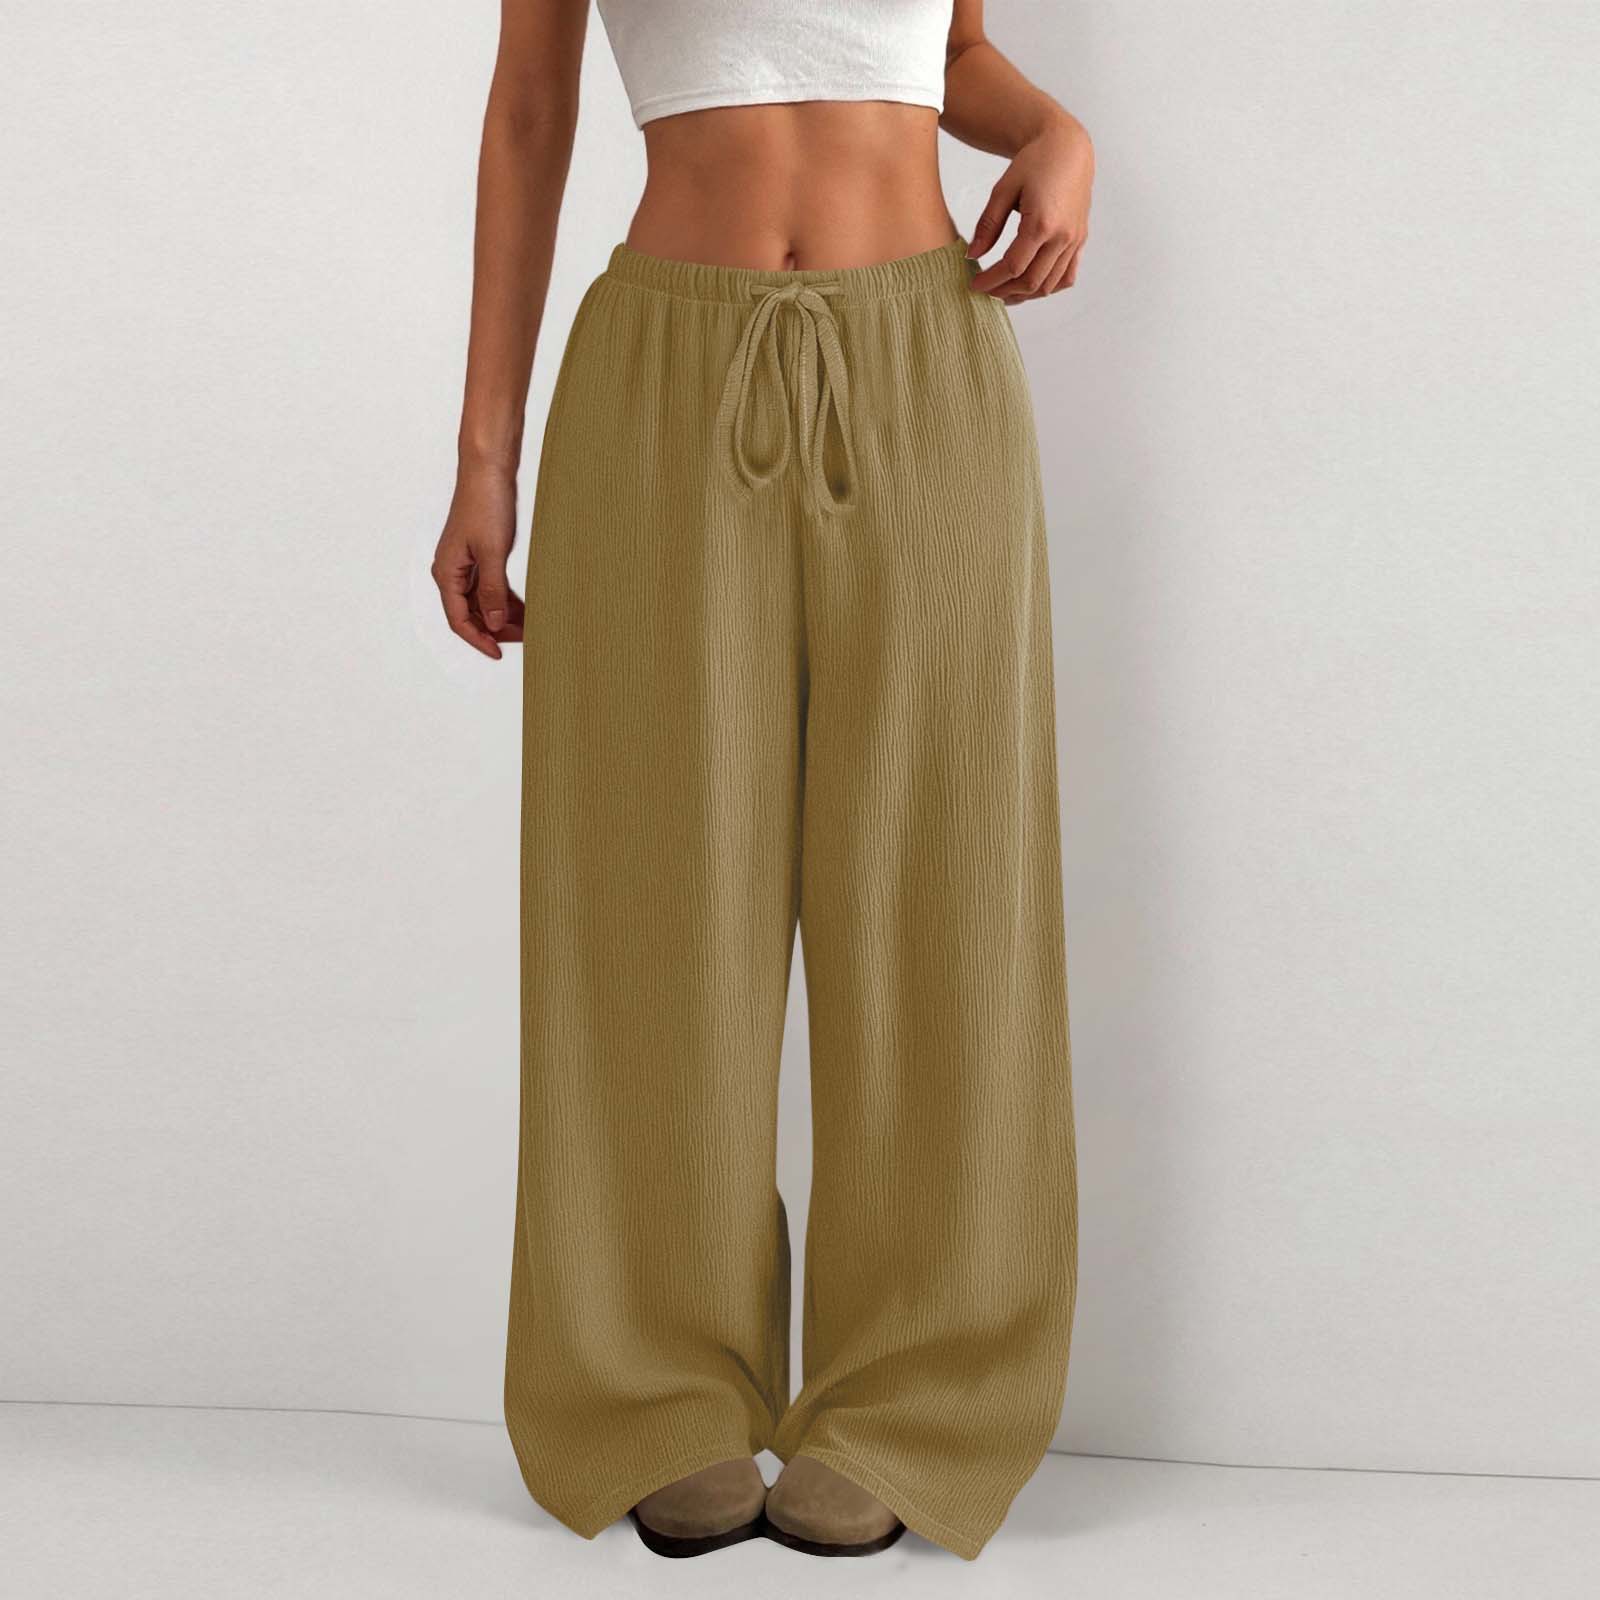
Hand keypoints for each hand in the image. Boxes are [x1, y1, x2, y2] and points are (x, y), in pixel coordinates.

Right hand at [432, 463, 522, 658]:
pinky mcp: (478, 554)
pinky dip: (505, 597)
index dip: (480, 639)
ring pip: (482, 600)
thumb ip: (493, 591)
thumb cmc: (485, 504)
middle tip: (523, 638)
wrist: (488, 469)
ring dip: (503, 614)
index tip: (499, 653)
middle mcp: (451, 571)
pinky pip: (489, 585)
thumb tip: (494, 624)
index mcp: (446, 573)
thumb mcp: (492, 553)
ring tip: (529, 624)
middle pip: (471, 613)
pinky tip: (524, 606)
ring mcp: (465, 563)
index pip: (460, 620)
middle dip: (496, 629)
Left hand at [968, 118, 1094, 302]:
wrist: (1067, 147)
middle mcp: (1062, 236)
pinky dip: (1048, 287)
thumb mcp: (1003, 189)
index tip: (974, 285)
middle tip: (986, 291)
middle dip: (1004, 292)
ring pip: (1049, 285)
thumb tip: (972, 256)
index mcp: (1042, 223)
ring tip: (1004, 292)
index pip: (1013, 267)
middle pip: (1031, 282)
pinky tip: (1029, 285)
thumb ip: (987, 225)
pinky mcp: (1080, 239)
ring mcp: (1074, 240)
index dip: (991, 281)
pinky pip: (1067, 276)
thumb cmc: (1035, 162)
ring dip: (1024, 294)